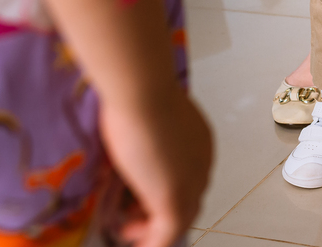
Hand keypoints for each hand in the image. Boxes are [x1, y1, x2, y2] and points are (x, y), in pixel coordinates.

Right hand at [100, 93, 212, 246]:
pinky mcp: (174, 197)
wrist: (142, 90)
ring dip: (154, 229)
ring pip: (181, 217)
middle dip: (159, 212)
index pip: (188, 174)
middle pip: (189, 197)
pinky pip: (168, 232)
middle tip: (134, 221)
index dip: (163, 187)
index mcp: (197, 140)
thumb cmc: (136, 93)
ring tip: (128, 233)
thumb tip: (119, 149)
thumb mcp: (138, 118)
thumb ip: (136, 136)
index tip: (142, 195)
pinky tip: (135, 245)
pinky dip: (153, 243)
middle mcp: (201, 160)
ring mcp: (191, 180)